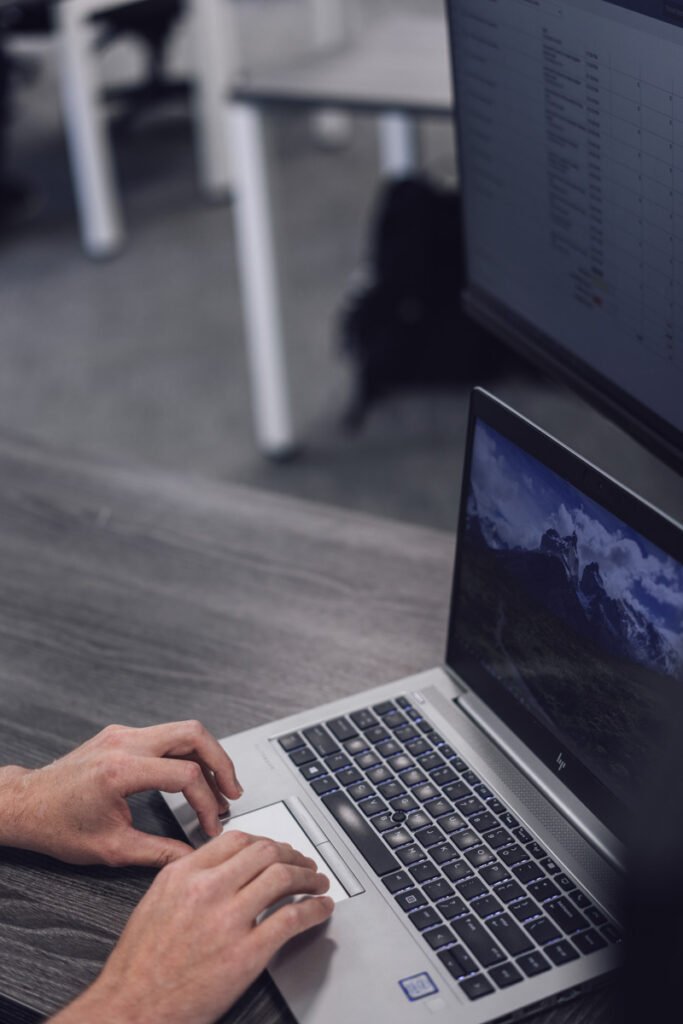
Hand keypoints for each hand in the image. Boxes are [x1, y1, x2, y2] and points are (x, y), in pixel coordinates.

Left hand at [0, 721, 241, 866]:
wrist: (26, 805)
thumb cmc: (57, 826)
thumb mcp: (111, 849)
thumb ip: (159, 853)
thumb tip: (192, 858)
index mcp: (121, 770)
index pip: (184, 774)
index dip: (206, 802)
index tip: (211, 825)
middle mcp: (124, 743)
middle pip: (193, 734)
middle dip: (221, 762)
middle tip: (233, 791)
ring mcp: (122, 735)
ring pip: (182, 729)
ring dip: (207, 756)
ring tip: (220, 786)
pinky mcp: (121, 736)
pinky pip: (165, 735)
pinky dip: (186, 754)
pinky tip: (193, 776)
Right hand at [51, 831, 333, 1023]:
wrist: (131, 1007)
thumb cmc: (139, 965)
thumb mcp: (156, 902)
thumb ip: (189, 878)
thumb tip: (221, 869)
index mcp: (183, 875)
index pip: (237, 839)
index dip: (265, 842)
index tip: (276, 849)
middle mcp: (207, 890)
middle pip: (265, 852)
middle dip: (291, 854)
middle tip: (303, 862)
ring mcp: (228, 920)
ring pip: (283, 877)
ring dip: (308, 877)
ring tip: (317, 882)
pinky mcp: (246, 953)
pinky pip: (292, 918)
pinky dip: (314, 909)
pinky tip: (320, 908)